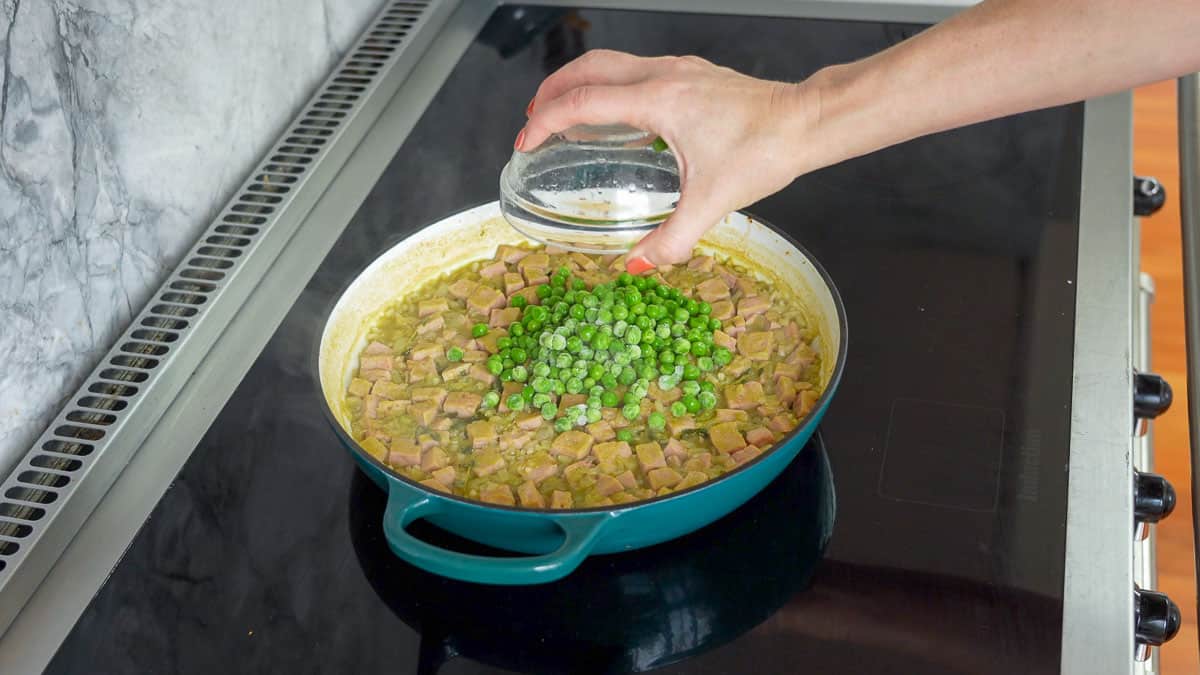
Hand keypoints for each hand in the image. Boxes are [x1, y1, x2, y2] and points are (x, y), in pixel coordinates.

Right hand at [516, 50, 821, 269]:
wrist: (808, 121)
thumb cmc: (765, 149)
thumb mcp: (712, 202)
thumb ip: (671, 239)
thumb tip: (638, 266)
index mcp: (658, 99)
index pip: (583, 101)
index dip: (546, 120)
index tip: (527, 141)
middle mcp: (664, 75)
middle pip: (588, 67)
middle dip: (552, 89)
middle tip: (532, 117)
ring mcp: (679, 70)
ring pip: (612, 63)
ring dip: (580, 83)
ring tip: (563, 112)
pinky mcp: (693, 75)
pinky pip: (636, 70)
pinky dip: (610, 86)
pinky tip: (616, 116)